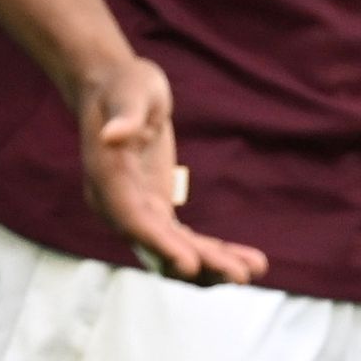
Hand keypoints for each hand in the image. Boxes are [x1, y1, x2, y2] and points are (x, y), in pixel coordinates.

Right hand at [75, 54, 264, 284]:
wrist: (115, 87)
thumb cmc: (124, 85)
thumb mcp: (130, 92)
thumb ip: (125, 116)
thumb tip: (111, 135)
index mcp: (106, 178)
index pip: (132, 220)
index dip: (160, 245)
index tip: (189, 264)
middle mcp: (116, 204)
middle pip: (156, 245)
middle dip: (199, 263)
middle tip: (241, 276)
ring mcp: (136, 210)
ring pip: (172, 250)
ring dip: (212, 265)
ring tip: (254, 269)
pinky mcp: (155, 209)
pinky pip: (183, 240)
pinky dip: (213, 252)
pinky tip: (248, 258)